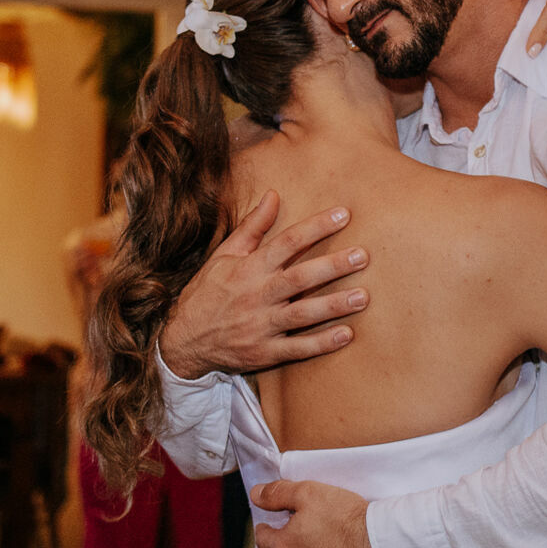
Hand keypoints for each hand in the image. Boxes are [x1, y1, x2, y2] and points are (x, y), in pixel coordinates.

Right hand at [158, 192, 368, 378]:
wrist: (183, 341)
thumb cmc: (208, 292)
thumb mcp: (224, 255)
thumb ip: (253, 226)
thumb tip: (274, 194)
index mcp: (249, 268)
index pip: (286, 242)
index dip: (315, 227)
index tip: (344, 214)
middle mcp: (256, 295)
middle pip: (299, 278)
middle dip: (332, 266)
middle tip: (362, 256)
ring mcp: (260, 326)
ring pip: (302, 314)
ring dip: (333, 305)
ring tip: (363, 296)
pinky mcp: (264, 353)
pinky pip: (297, 349)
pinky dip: (321, 343)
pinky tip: (347, 335)